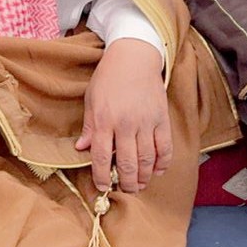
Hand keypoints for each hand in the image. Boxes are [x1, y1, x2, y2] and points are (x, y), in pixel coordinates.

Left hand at [76, 38, 169, 193]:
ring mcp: (146, 122)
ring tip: (139, 184)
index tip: (102, 187)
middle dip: (126, 183)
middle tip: (125, 189)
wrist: (134, 57)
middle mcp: (125, 124)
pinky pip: (165, 148)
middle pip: (127, 164)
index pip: (102, 157)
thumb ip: (89, 127)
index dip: (101, 177)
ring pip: (147, 160)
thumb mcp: (91, 100)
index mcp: (104, 120)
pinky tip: (156, 171)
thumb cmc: (108, 78)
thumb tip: (81, 149)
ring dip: (143, 177)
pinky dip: (162, 163)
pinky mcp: (162, 119)